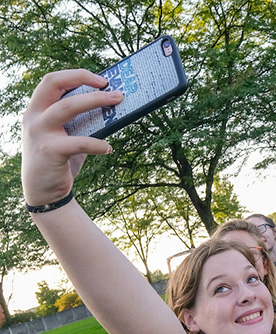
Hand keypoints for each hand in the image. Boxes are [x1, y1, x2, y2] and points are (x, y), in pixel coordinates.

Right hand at [22, 70, 120, 205]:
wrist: (44, 193)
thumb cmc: (60, 159)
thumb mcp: (66, 136)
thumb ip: (81, 122)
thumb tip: (113, 108)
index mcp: (37, 110)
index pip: (52, 81)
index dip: (76, 75)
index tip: (101, 79)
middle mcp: (34, 117)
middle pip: (55, 84)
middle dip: (84, 80)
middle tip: (112, 88)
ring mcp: (39, 133)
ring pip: (67, 107)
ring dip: (95, 101)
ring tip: (117, 102)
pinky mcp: (49, 151)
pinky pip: (79, 142)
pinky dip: (97, 144)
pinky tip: (108, 148)